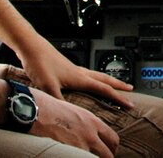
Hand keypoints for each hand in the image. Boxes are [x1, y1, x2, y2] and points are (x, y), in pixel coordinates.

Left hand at [17, 34, 134, 108]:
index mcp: (80, 77)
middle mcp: (80, 72)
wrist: (32, 48)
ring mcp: (74, 69)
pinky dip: (94, 79)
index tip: (129, 103)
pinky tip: (88, 83)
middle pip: (105, 79)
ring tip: (114, 85)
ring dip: (108, 81)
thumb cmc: (41, 63)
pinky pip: (88, 75)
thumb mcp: (49, 86)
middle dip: (119, 85)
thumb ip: (59, 101)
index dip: (118, 98)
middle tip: (130, 89)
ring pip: (97, 75)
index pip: (104, 89)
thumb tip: (68, 113)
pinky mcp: (67, 68)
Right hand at [31, 88, 119, 157]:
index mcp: (93, 122)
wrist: (40, 111)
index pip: (113, 138)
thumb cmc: (54, 110)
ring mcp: (81, 145)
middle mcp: (91, 134)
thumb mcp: (77, 112)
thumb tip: (90, 133)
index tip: (110, 152)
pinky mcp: (69, 152)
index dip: (113, 148)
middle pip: (108, 153)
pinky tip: (73, 157)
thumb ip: (86, 124)